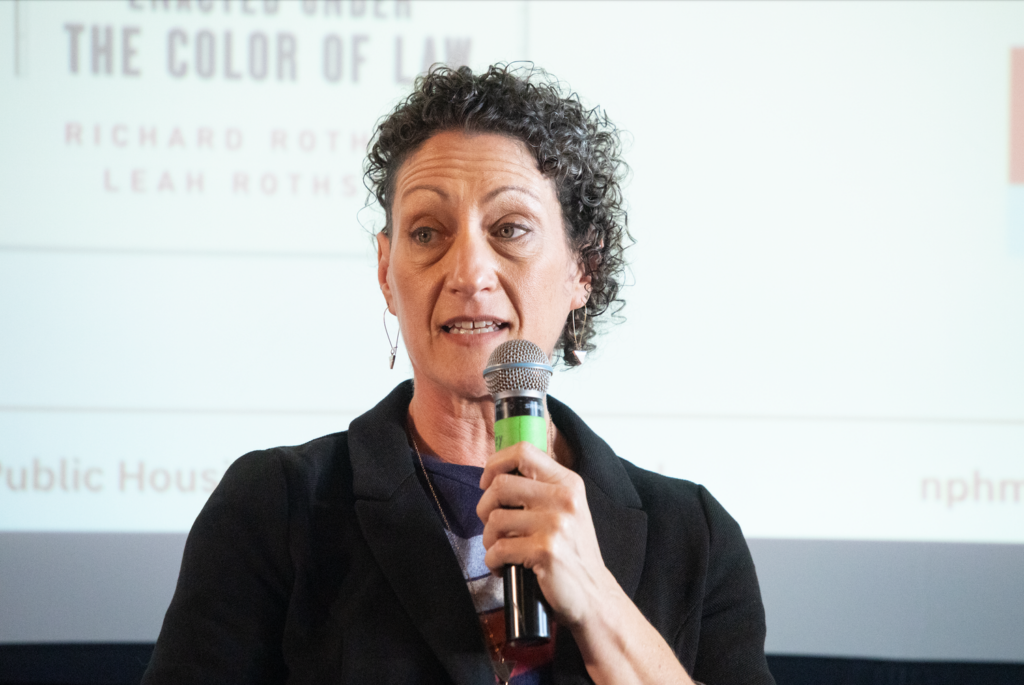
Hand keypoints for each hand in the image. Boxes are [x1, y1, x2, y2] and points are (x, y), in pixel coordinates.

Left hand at [476, 441, 620, 627]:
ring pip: (495, 519)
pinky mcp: (545, 551)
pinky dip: (493, 561)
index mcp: (568, 483)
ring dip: (489, 539)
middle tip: (491, 525)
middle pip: (500, 485)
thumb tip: (496, 476)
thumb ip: (541, 489)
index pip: (523, 451)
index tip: (487, 482)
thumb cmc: (573, 553)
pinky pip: (499, 549)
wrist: (594, 596)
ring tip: (500, 549)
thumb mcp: (568, 510)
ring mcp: (555, 525)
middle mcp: (564, 499)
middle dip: (484, 507)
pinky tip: (504, 567)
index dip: (496, 463)